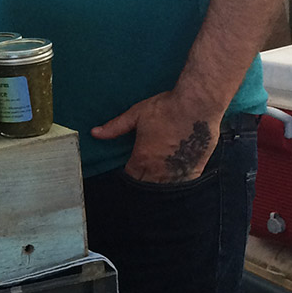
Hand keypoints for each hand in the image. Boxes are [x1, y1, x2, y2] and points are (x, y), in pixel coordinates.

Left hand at [91, 90, 218, 182]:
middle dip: (143, 181)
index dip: (129, 175)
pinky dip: (177, 183)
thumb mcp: (136, 115)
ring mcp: (178, 171)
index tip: (130, 169)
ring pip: (165, 188)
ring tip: (157, 177)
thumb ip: (115, 127)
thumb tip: (94, 133)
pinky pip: (183, 184)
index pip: (131, 178)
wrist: (197, 104)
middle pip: (146, 186)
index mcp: (142, 158)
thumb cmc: (166, 107)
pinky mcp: (195, 169)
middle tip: (143, 174)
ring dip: (159, 184)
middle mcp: (159, 169)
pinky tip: (175, 178)